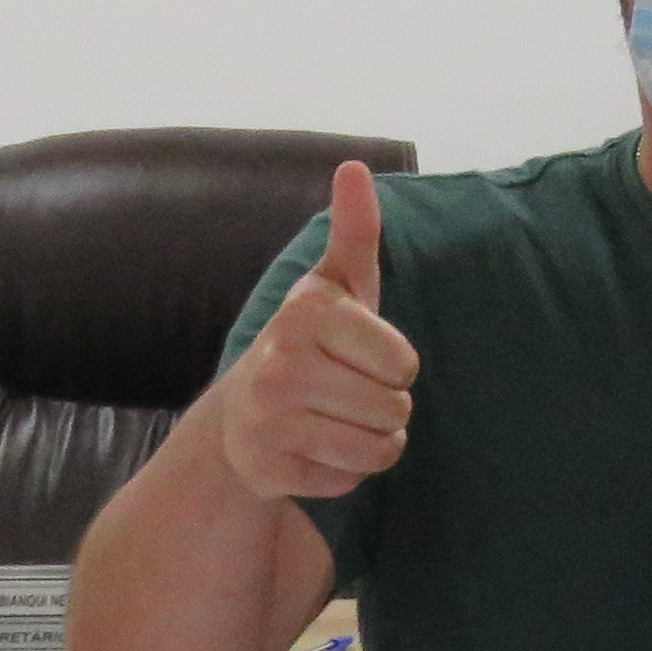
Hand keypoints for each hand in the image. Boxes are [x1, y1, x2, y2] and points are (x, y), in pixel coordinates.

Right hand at [216, 160, 415, 503]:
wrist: (247, 408)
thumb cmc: (315, 340)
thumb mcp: (340, 284)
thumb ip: (355, 230)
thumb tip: (354, 168)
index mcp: (305, 313)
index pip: (404, 364)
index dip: (395, 365)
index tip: (361, 354)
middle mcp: (278, 363)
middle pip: (394, 409)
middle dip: (387, 407)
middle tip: (348, 392)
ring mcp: (267, 420)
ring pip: (377, 450)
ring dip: (373, 442)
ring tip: (337, 419)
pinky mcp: (266, 469)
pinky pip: (348, 482)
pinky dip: (343, 473)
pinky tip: (313, 448)